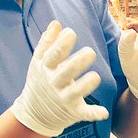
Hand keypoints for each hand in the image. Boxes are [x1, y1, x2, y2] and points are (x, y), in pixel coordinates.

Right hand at [11, 21, 109, 136]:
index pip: (53, 55)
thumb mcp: (39, 62)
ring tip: (96, 76)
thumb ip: (48, 43)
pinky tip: (104, 113)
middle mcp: (54, 83)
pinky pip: (84, 113)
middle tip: (91, 51)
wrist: (33, 113)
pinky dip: (93, 114)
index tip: (71, 32)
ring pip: (75, 92)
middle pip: (65, 72)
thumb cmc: (40, 81)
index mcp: (46, 69)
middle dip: (77, 63)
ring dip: (85, 85)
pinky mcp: (73, 112)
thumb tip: (56, 23)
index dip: (62, 44)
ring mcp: (63, 99)